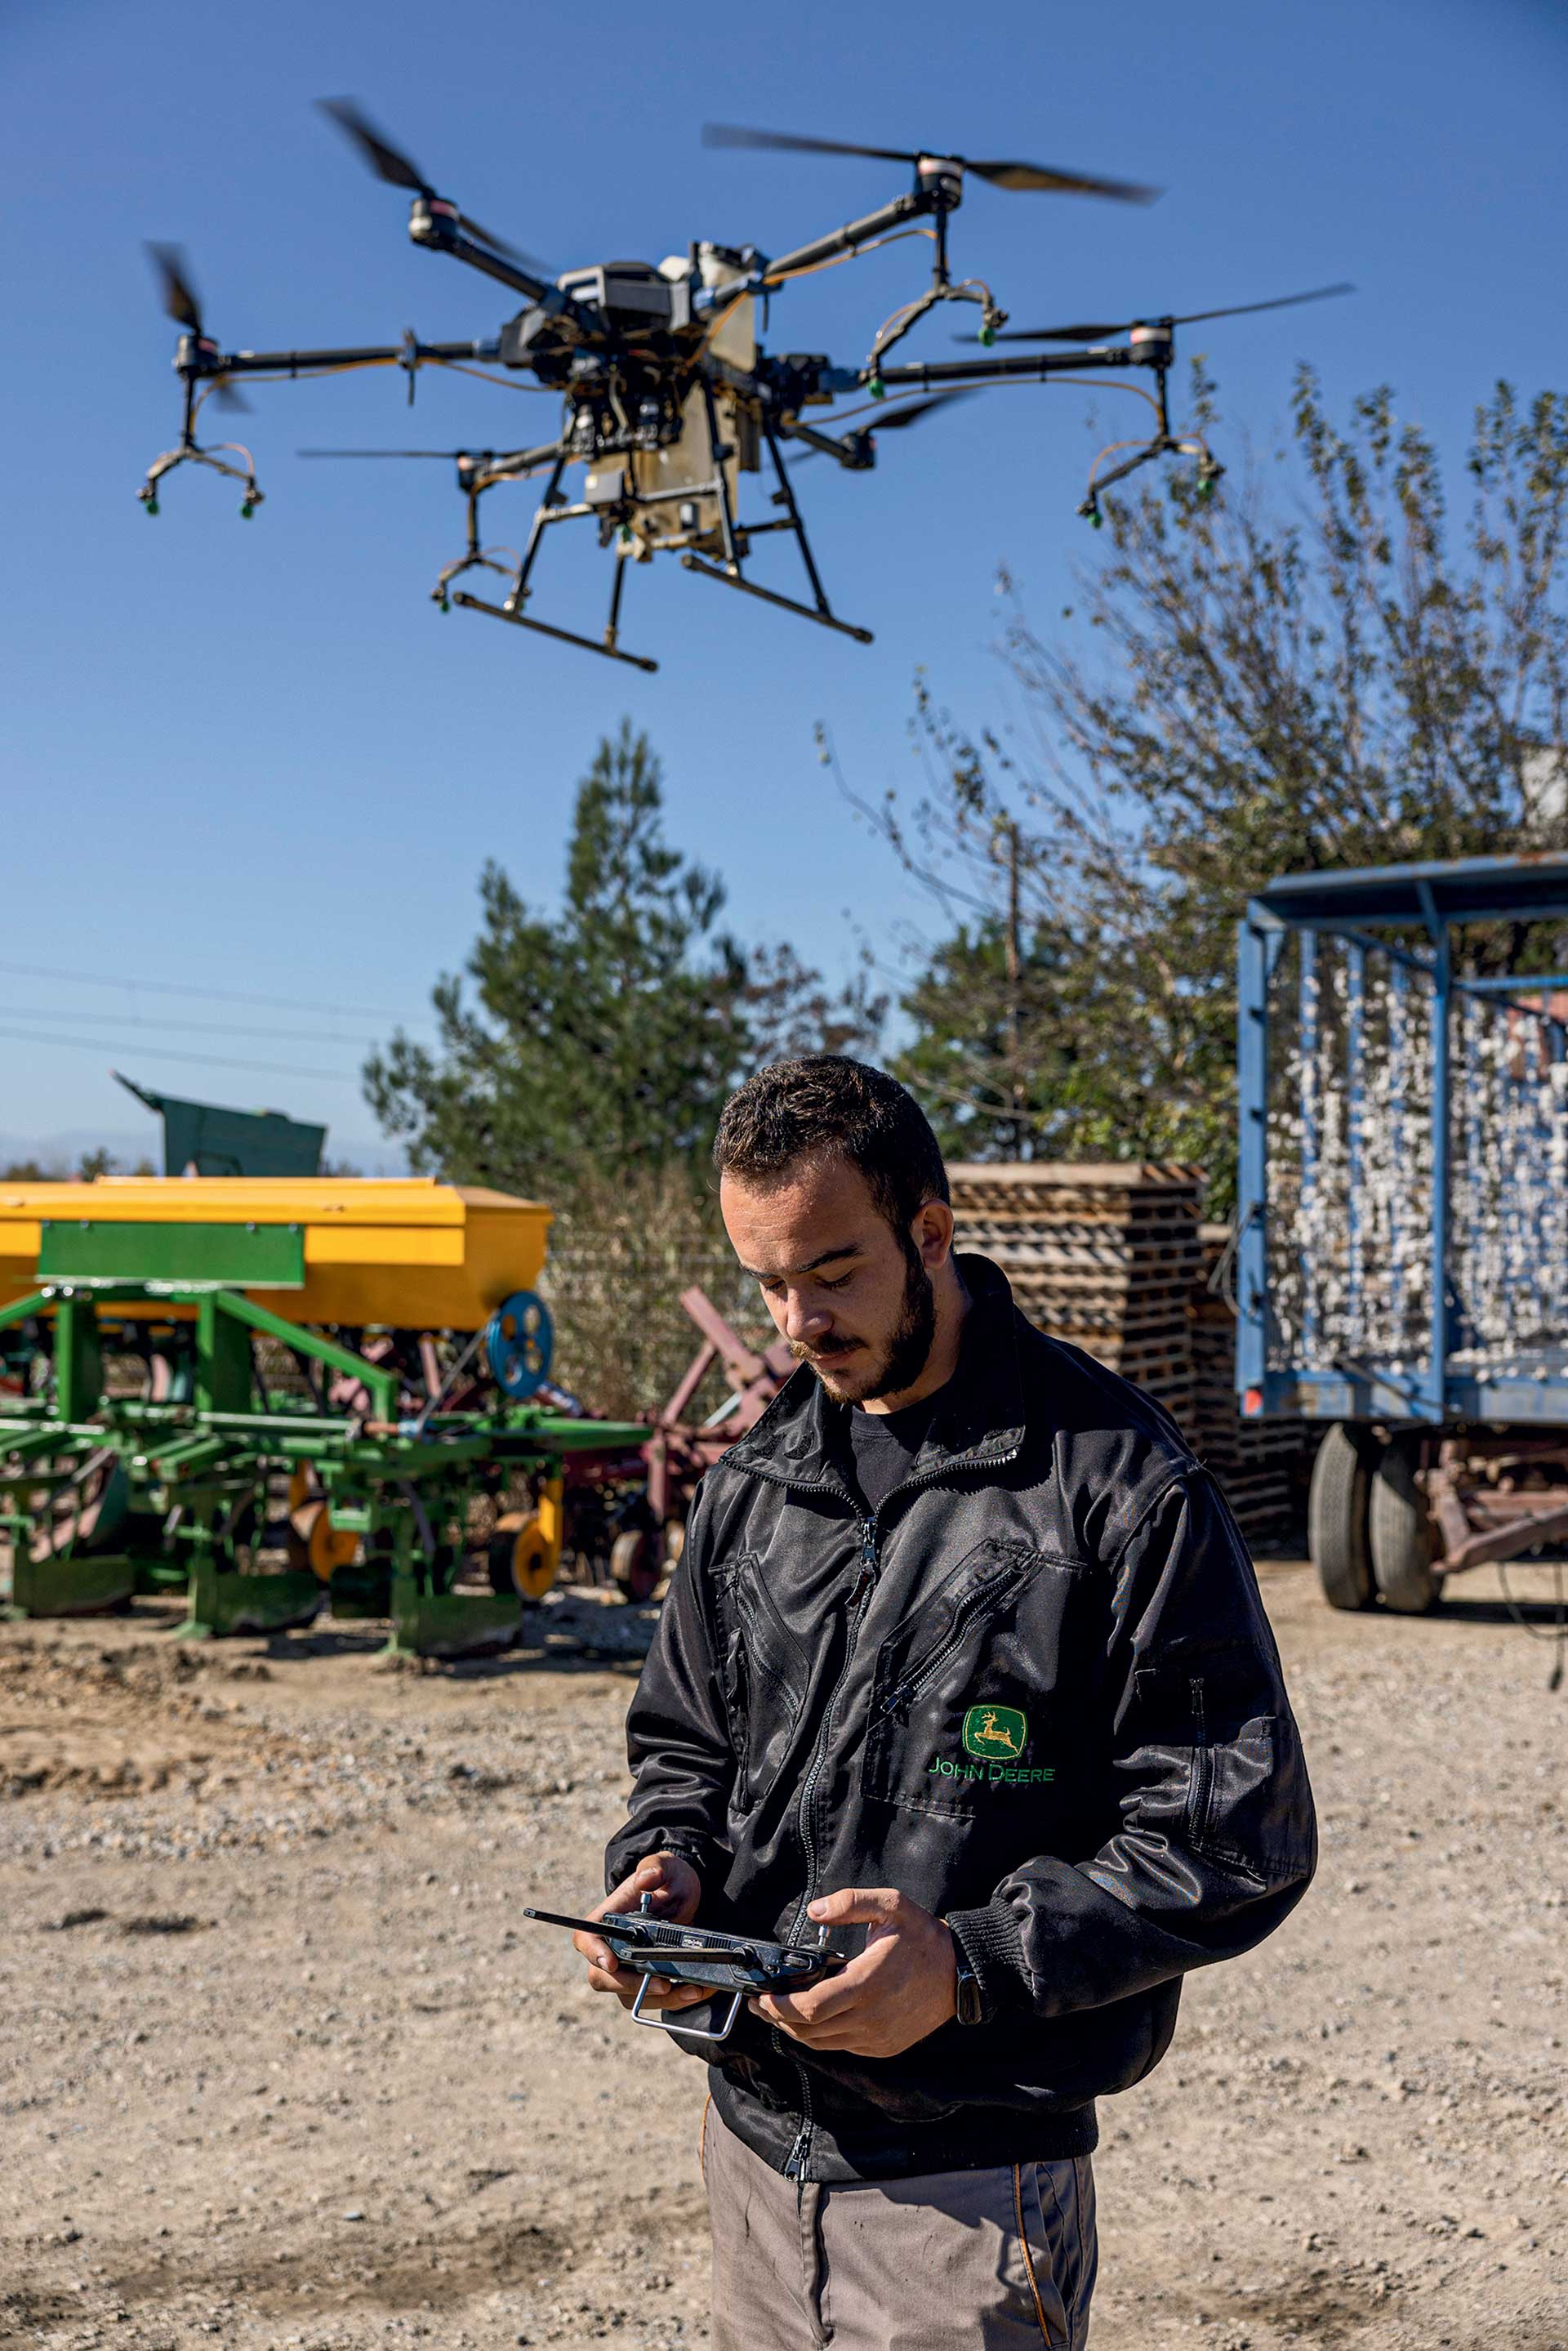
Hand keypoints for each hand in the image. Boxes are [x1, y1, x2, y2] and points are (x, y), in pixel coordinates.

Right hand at [573, 1852, 710, 2014]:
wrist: (684, 1895)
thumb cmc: (668, 1879)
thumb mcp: (666, 1866)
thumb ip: (655, 1867)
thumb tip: (645, 1879)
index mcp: (607, 1919)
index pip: (586, 1939)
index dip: (594, 1953)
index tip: (611, 1962)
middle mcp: (611, 1947)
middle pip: (604, 1978)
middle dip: (632, 1985)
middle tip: (664, 1984)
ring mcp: (627, 1968)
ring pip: (630, 1996)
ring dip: (660, 1998)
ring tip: (692, 1990)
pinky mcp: (646, 1980)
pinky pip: (653, 1999)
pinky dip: (676, 1999)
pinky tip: (699, 1989)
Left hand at [749, 1886, 956, 2058]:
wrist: (960, 1973)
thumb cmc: (923, 1937)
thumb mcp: (891, 1905)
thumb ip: (851, 1902)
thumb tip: (815, 1910)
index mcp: (866, 1983)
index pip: (810, 2008)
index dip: (779, 2006)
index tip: (760, 1996)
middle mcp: (869, 2017)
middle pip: (808, 2030)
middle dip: (777, 2019)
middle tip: (759, 2005)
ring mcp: (876, 2037)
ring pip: (822, 2043)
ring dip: (795, 2030)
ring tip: (778, 2013)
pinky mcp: (883, 2047)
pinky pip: (842, 2046)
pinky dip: (821, 2037)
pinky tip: (812, 2019)